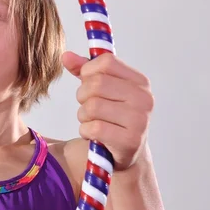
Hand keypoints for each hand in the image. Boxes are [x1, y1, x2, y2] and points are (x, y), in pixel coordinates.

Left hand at [62, 51, 154, 170]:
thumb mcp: (101, 91)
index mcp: (139, 82)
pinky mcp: (130, 141)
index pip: (106, 62)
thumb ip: (84, 71)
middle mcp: (144, 99)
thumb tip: (65, 56)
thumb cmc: (111, 118)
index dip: (88, 72)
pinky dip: (86, 131)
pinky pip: (94, 128)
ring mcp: (139, 120)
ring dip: (83, 116)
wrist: (124, 154)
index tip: (87, 83)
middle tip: (88, 107)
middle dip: (82, 97)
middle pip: (96, 84)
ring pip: (92, 107)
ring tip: (92, 122)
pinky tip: (93, 134)